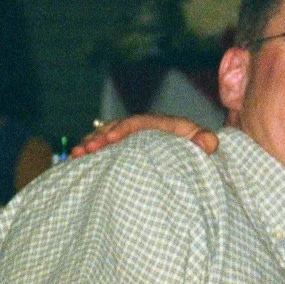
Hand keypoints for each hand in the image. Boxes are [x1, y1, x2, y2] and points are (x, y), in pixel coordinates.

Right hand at [72, 115, 219, 157]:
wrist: (192, 149)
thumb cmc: (196, 147)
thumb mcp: (204, 142)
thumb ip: (206, 140)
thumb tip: (210, 143)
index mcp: (160, 124)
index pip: (139, 123)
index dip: (124, 129)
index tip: (111, 140)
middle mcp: (142, 127)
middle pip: (116, 127)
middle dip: (100, 137)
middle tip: (86, 149)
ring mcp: (130, 136)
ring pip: (105, 135)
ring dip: (90, 143)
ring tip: (77, 154)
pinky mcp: (122, 147)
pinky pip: (102, 145)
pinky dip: (89, 151)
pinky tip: (74, 160)